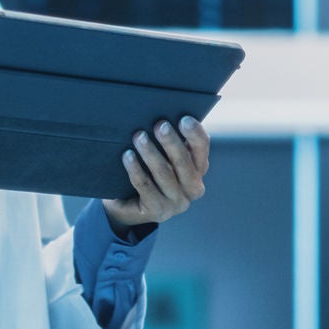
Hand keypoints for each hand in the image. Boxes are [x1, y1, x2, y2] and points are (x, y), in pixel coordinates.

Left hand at [103, 117, 209, 234]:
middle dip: (171, 141)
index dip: (195, 134)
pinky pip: (146, 187)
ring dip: (150, 153)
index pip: (202, 149)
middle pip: (183, 162)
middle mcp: (193, 188)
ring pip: (164, 174)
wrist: (129, 205)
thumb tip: (164, 116)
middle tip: (159, 124)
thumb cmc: (149, 172)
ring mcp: (176, 203)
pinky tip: (127, 156)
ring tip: (138, 137)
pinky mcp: (158, 211)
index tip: (183, 119)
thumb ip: (170, 141)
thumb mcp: (164, 157)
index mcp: (199, 170)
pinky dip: (136, 170)